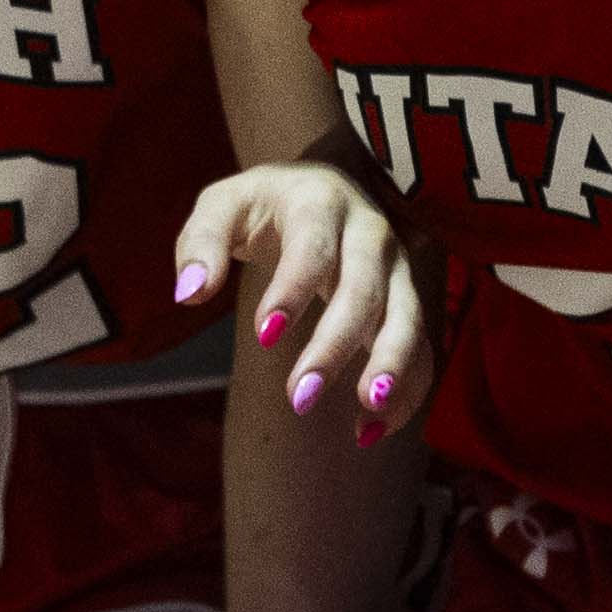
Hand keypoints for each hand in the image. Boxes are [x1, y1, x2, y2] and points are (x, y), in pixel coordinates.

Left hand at [176, 148, 424, 436]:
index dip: (292, 291)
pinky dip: (407, 391)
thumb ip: (200, 243)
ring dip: (391, 369)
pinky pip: (421, 348)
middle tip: (300, 398)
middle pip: (364, 291)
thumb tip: (189, 294)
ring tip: (367, 413)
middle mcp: (369, 233)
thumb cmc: (267, 204)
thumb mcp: (224, 206)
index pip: (311, 249)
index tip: (263, 337)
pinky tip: (371, 431)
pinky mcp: (408, 302)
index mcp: (319, 204)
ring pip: (407, 319)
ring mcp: (397, 269)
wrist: (334, 181)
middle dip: (336, 347)